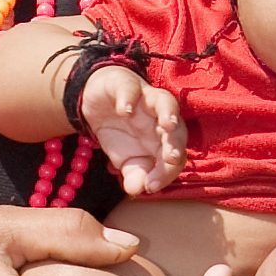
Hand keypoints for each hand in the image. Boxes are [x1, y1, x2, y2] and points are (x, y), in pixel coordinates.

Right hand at [78, 67, 184, 195]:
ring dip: (168, 113)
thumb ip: (134, 175)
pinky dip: (129, 99)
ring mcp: (146, 99)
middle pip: (178, 130)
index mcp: (165, 140)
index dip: (167, 172)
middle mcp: (161, 118)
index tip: (151, 186)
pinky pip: (131, 89)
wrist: (97, 102)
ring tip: (167, 125)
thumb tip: (138, 190)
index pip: (175, 157)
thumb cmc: (120, 133)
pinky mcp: (125, 85)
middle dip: (176, 144)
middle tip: (171, 159)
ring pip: (166, 101)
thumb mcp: (124, 160)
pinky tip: (124, 110)